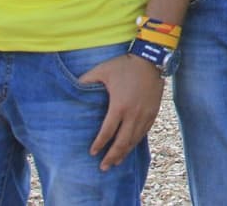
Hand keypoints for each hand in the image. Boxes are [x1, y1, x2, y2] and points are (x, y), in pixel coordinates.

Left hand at [79, 53, 163, 169]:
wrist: (150, 59)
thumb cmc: (124, 65)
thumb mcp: (102, 70)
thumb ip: (86, 81)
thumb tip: (73, 89)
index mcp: (119, 106)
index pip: (107, 132)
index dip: (99, 144)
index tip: (92, 153)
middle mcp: (133, 114)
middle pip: (122, 142)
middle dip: (112, 156)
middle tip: (103, 167)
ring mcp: (145, 114)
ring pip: (134, 140)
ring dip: (124, 152)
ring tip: (116, 163)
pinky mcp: (153, 112)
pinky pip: (144, 132)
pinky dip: (135, 142)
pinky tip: (130, 147)